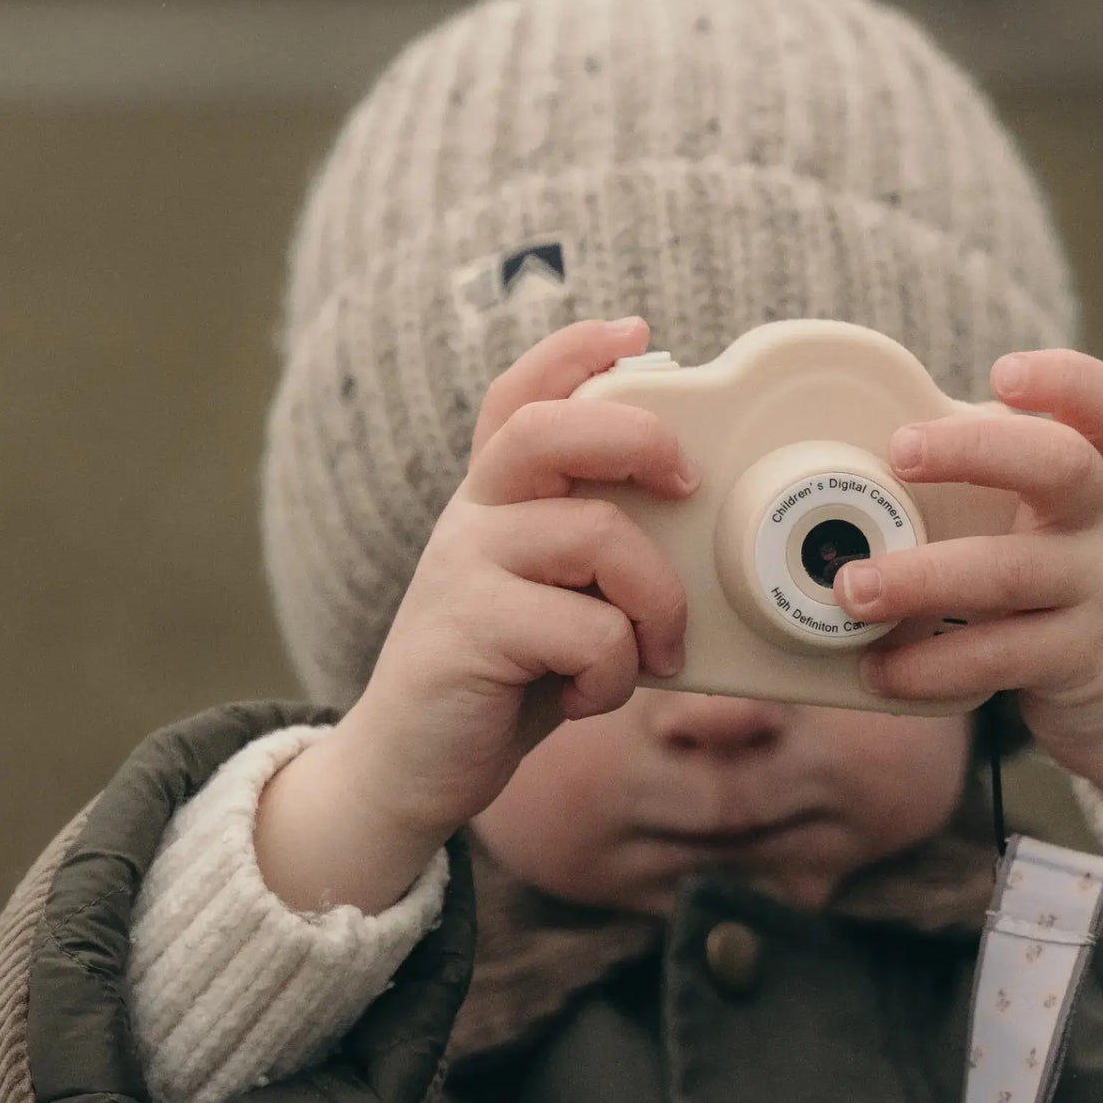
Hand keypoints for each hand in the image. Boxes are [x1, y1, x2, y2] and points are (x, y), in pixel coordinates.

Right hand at [255, 318, 698, 910]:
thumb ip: (595, 555)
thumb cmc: (505, 679)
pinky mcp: (468, 633)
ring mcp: (463, 570)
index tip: (637, 334)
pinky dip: (613, 673)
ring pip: (596, 536)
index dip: (573, 354)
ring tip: (652, 651)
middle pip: (548, 430)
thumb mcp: (551, 602)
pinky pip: (588, 630)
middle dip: (637, 438)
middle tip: (686, 485)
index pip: (519, 398)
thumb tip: (688, 517)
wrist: (415, 768)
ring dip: (654, 601)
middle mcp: (472, 518)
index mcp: (493, 501)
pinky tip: (585, 696)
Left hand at [835, 350, 1102, 827]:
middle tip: (899, 452)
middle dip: (974, 450)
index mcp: (1094, 476)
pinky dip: (928, 666)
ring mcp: (1097, 593)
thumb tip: (856, 460)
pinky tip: (879, 669)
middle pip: (1061, 465)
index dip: (1066, 379)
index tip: (1002, 374)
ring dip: (919, 577)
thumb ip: (984, 486)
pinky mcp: (1077, 661)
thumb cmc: (1059, 589)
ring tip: (851, 589)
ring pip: (1010, 572)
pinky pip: (997, 657)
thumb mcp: (1046, 526)